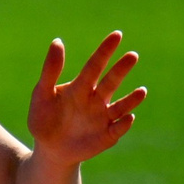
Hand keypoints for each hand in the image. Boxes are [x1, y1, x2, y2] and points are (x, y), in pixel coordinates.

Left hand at [27, 30, 144, 165]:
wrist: (48, 148)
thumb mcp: (42, 94)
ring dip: (132, 99)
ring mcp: (104, 117)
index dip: (105, 51)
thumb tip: (57, 41)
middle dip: (121, 70)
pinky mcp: (107, 135)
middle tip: (132, 55)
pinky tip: (128, 118)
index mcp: (81, 87)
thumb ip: (50, 70)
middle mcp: (97, 99)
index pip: (94, 66)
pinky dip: (124, 124)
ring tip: (141, 91)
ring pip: (121, 106)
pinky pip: (118, 129)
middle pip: (110, 82)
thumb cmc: (45, 118)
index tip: (117, 34)